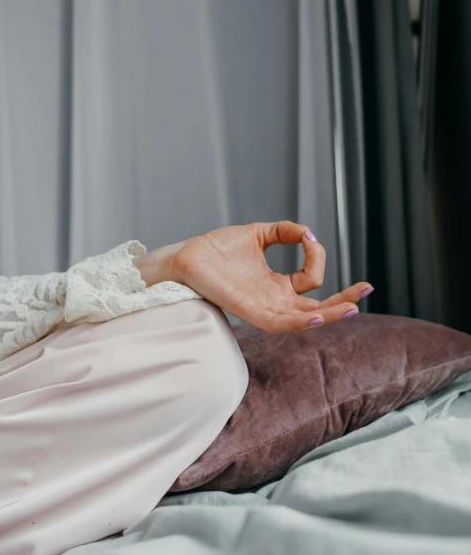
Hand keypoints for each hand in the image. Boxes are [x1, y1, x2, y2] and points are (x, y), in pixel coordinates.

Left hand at [163, 221, 372, 333]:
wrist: (186, 257)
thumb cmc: (216, 249)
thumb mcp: (259, 234)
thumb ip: (285, 232)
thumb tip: (309, 234)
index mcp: (277, 286)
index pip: (312, 282)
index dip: (316, 257)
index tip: (306, 237)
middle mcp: (274, 301)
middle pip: (318, 309)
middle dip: (344, 302)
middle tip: (367, 290)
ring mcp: (264, 308)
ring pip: (305, 320)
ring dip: (330, 315)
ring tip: (353, 307)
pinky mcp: (250, 312)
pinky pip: (280, 323)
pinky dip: (300, 322)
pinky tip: (317, 316)